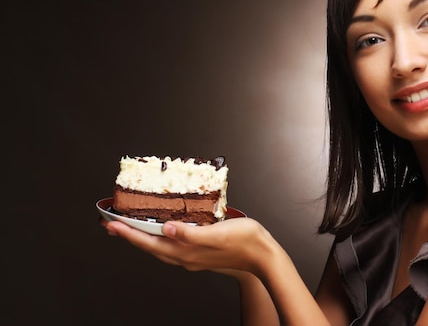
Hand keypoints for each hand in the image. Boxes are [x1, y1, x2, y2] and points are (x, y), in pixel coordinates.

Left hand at [102, 217, 275, 278]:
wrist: (263, 256)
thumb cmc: (244, 242)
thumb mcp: (217, 234)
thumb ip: (190, 233)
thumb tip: (166, 229)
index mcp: (186, 253)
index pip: (149, 243)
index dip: (129, 233)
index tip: (110, 224)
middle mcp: (185, 257)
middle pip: (149, 246)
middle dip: (129, 235)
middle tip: (110, 225)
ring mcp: (192, 256)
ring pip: (159, 247)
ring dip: (142, 236)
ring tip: (128, 227)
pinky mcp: (200, 252)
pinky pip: (171, 245)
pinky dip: (159, 236)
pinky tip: (162, 229)